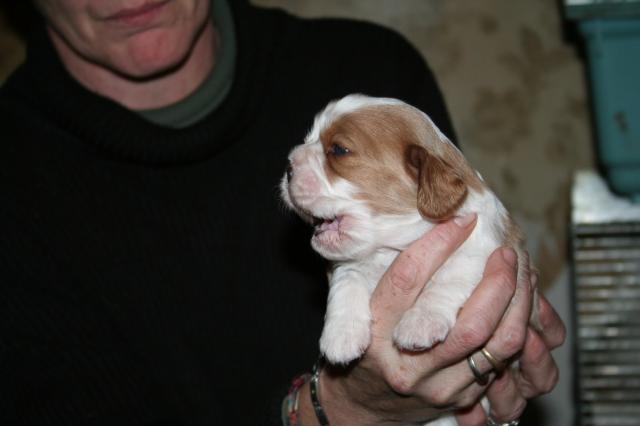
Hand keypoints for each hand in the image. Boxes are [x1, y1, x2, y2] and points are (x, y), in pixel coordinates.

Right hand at [299, 214, 548, 424]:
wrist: (362, 407)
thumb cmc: (362, 345)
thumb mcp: (356, 304)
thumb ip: (388, 271)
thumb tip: (432, 225)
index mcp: (374, 331)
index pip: (409, 279)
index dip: (440, 244)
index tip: (463, 221)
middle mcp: (407, 363)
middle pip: (469, 323)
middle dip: (499, 281)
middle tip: (507, 252)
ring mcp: (438, 386)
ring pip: (498, 345)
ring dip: (520, 303)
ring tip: (521, 273)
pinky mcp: (461, 397)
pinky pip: (504, 361)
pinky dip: (519, 326)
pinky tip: (519, 301)